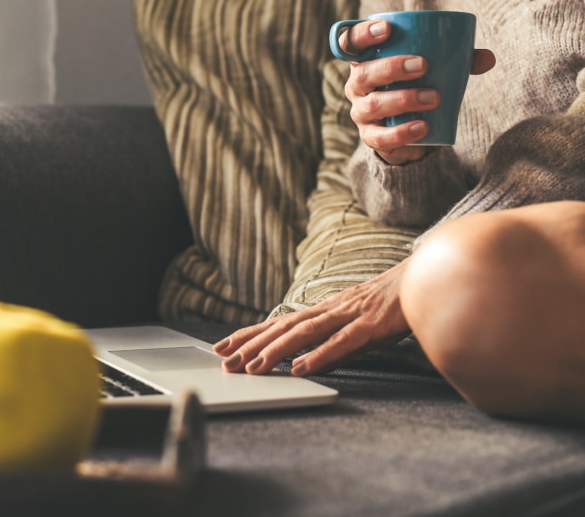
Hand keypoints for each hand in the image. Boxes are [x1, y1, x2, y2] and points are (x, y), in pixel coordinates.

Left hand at [212, 259, 412, 375]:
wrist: (425, 279)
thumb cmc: (390, 304)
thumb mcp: (353, 323)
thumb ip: (330, 341)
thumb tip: (305, 361)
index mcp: (323, 310)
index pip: (278, 323)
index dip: (249, 334)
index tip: (223, 346)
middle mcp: (329, 310)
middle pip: (283, 328)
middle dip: (252, 345)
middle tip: (226, 361)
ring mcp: (348, 315)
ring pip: (304, 334)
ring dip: (276, 351)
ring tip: (254, 367)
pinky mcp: (370, 325)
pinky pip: (341, 342)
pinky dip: (320, 355)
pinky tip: (301, 368)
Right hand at [339, 20, 495, 164]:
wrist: (410, 132)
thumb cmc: (418, 88)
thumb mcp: (433, 71)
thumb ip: (458, 61)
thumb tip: (488, 58)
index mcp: (366, 61)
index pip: (350, 43)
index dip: (362, 34)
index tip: (387, 29)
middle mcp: (357, 86)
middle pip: (362, 73)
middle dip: (391, 67)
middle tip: (423, 65)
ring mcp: (361, 112)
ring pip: (373, 104)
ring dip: (403, 99)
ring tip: (434, 97)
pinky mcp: (371, 137)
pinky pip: (379, 137)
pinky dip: (402, 132)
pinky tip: (422, 126)